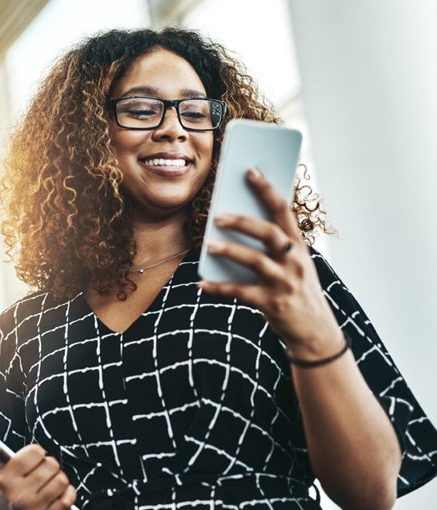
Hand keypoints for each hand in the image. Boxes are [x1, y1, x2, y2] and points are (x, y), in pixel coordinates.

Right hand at [0, 437, 76, 509]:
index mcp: (5, 480)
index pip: (34, 453)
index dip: (36, 451)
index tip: (32, 456)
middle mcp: (20, 496)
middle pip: (51, 465)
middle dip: (48, 462)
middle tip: (41, 467)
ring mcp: (34, 508)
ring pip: (61, 481)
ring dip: (57, 476)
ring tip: (48, 478)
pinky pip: (67, 500)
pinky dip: (67, 492)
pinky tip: (57, 490)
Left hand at [197, 168, 342, 358]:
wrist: (315, 332)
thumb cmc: (297, 290)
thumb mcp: (294, 264)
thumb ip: (273, 245)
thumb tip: (235, 220)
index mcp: (299, 246)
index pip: (284, 211)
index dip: (267, 189)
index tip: (250, 171)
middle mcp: (294, 261)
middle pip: (269, 233)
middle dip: (243, 222)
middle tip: (218, 215)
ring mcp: (284, 283)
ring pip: (254, 261)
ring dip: (229, 250)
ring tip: (208, 244)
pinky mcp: (272, 304)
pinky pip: (239, 292)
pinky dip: (218, 288)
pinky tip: (201, 284)